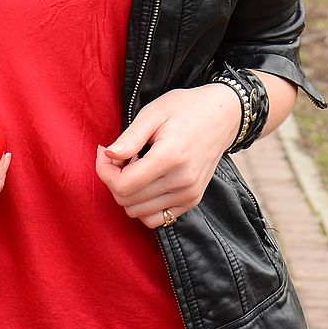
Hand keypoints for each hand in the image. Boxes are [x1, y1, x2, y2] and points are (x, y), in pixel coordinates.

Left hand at [95, 84, 240, 227]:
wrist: (222, 116)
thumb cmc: (185, 109)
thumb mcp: (154, 113)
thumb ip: (130, 137)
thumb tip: (108, 155)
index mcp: (170, 157)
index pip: (123, 185)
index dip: (104, 171)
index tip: (105, 153)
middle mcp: (182, 181)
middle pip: (127, 200)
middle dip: (114, 179)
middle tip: (121, 156)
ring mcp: (189, 195)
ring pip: (137, 212)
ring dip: (128, 192)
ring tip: (137, 167)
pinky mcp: (191, 201)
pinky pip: (155, 219)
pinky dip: (142, 205)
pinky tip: (146, 182)